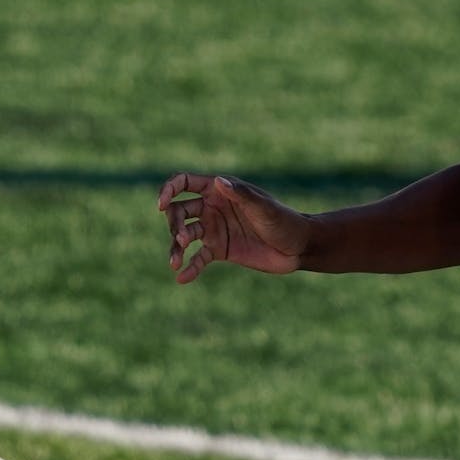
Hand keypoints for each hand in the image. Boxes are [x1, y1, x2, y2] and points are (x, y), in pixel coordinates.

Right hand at [158, 172, 309, 283]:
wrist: (298, 247)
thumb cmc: (284, 220)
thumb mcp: (263, 208)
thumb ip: (241, 195)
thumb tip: (217, 181)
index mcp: (221, 191)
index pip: (185, 183)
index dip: (168, 190)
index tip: (161, 205)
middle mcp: (213, 208)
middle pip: (179, 211)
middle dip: (174, 224)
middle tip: (183, 239)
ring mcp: (215, 229)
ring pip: (184, 235)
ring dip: (176, 247)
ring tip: (176, 262)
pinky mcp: (219, 250)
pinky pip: (198, 259)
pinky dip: (189, 268)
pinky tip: (182, 277)